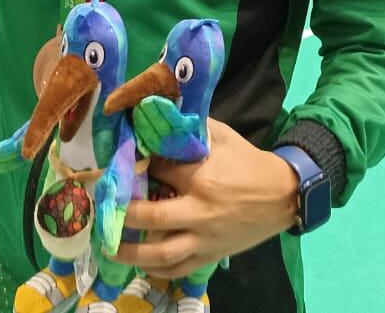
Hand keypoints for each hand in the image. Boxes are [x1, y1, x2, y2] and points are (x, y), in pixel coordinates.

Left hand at [114, 119, 297, 280]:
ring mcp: (205, 238)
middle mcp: (201, 211)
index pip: (159, 172)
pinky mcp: (211, 255)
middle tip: (102, 205)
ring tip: (108, 245)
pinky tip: (140, 262)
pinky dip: (156, 269)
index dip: (137, 167)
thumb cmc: (248, 163)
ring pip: (162, 252)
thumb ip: (192, 129)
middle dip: (121, 212)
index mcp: (202, 178)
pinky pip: (178, 269)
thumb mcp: (222, 136)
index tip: (120, 164)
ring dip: (130, 252)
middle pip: (151, 217)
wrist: (282, 196)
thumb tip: (160, 115)